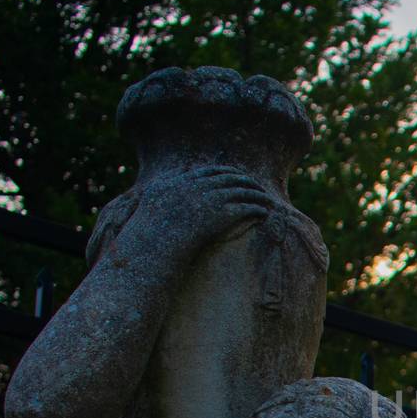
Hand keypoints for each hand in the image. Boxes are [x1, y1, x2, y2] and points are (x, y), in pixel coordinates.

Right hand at [122, 166, 273, 260]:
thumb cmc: (149, 232)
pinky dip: (257, 208)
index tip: (238, 175)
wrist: (153, 246)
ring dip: (257, 194)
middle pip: (230, 178)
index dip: (227, 173)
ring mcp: (208, 199)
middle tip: (258, 186)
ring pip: (241, 191)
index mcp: (182, 182)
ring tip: (267, 198)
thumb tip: (176, 178)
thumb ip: (164, 186)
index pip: (210, 172)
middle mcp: (197, 187)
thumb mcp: (151, 202)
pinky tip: (264, 212)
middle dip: (247, 181)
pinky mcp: (220, 214)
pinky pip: (245, 207)